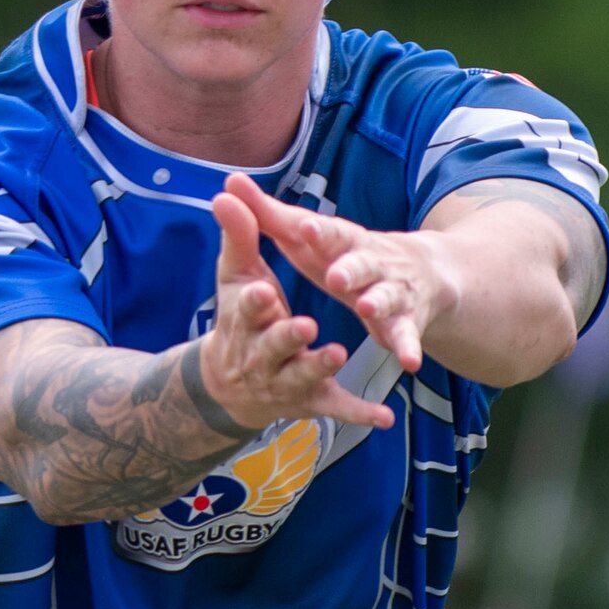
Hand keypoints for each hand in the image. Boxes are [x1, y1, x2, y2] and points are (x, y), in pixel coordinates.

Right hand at [203, 185, 396, 432]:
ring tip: (337, 355)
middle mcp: (262, 353)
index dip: (254, 303)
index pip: (246, 309)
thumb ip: (238, 235)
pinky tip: (384, 416)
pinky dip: (359, 412)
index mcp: (244, 320)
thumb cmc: (238, 318)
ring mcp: (287, 379)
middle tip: (304, 325)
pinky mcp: (312, 399)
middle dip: (287, 337)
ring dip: (318, 366)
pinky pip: (337, 406)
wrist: (230, 383)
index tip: (262, 292)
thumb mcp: (236, 276)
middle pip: (274, 345)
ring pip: (304, 375)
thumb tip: (224, 192)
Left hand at [221, 173, 458, 374]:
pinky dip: (408, 347)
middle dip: (350, 269)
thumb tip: (231, 181)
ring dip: (378, 303)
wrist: (421, 271)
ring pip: (386, 296)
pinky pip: (405, 335)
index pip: (331, 233)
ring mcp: (391, 292)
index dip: (319, 232)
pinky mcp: (404, 322)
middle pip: (361, 263)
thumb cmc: (345, 252)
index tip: (306, 228)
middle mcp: (371, 262)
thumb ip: (269, 214)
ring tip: (367, 308)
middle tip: (335, 276)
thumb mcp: (308, 236)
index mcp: (343, 241)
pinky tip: (410, 361)